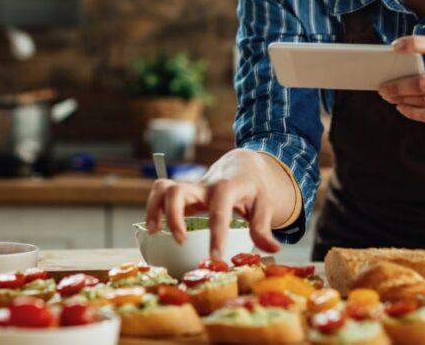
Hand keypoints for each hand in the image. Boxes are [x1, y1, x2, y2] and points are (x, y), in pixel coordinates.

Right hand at [144, 149, 282, 259]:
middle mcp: (204, 186)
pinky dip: (152, 208)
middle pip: (178, 192)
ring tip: (155, 231)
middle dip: (174, 217)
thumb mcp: (264, 204)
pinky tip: (155, 227)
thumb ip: (263, 227)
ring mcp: (190, 188)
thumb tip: (272, 249)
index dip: (216, 234)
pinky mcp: (182, 193)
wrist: (242, 166)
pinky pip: (160, 193)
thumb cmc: (254, 188)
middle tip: (181, 240)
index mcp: (227, 188)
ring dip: (154, 209)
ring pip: (162, 188)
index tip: (215, 258)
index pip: (219, 210)